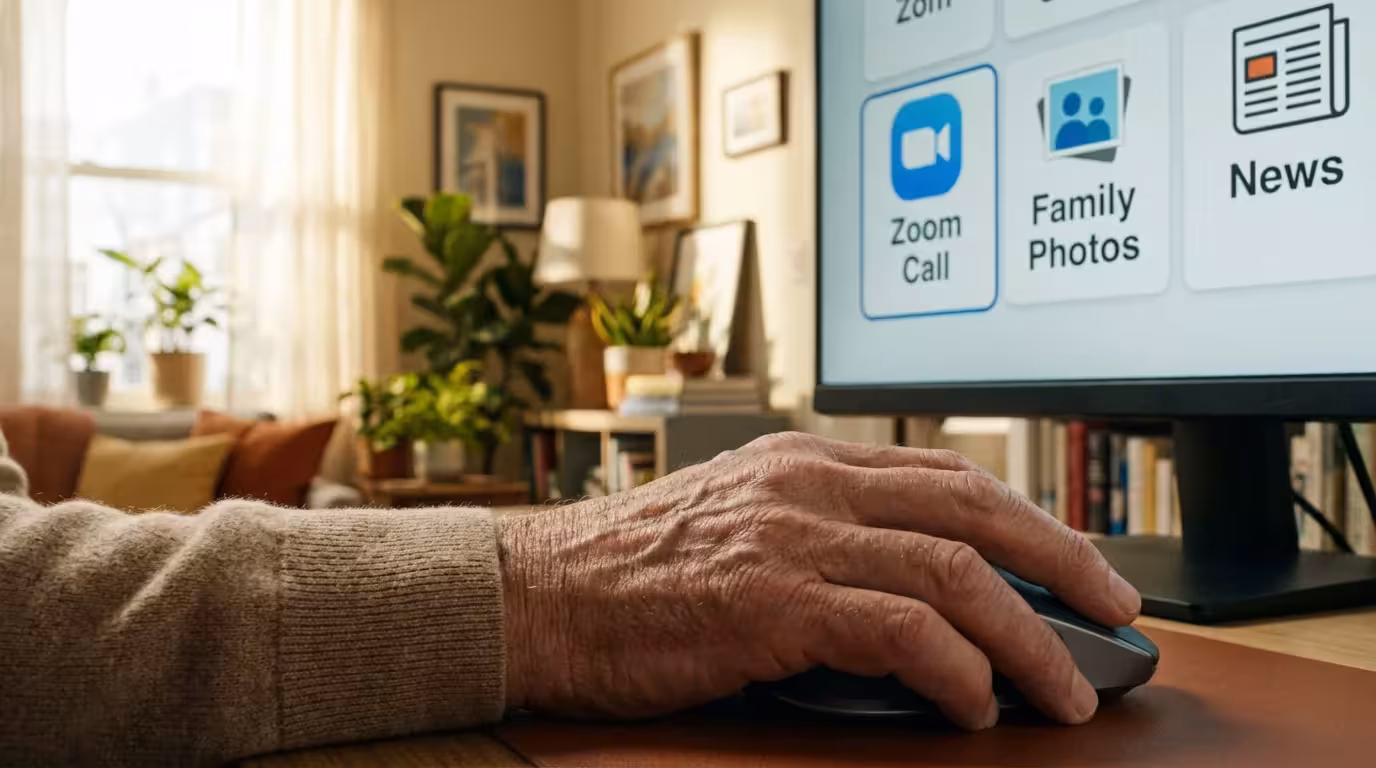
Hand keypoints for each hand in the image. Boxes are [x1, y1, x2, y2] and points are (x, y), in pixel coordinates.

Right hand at [497, 432, 1139, 729]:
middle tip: (1117, 609)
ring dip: (1027, 634)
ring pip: (954, 569)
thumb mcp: (730, 524)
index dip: (1027, 518)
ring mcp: (789, 537)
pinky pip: (900, 628)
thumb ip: (814, 534)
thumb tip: (907, 590)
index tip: (1075, 561)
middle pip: (973, 506)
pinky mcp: (770, 601)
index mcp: (802, 462)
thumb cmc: (624, 576)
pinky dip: (956, 669)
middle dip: (1064, 560)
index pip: (945, 475)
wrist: (532, 596)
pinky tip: (972, 703)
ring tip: (1062, 689)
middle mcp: (807, 485)